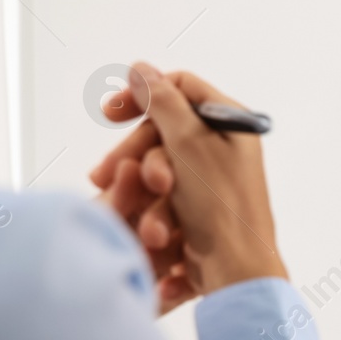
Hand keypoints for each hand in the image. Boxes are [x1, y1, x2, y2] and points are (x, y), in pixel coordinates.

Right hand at [90, 62, 285, 297]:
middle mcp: (225, 148)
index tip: (110, 112)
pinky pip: (163, 198)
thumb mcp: (188, 142)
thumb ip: (163, 102)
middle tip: (104, 174)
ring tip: (129, 208)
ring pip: (158, 168)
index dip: (143, 95)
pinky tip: (143, 227)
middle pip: (163, 132)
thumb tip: (141, 69)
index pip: (180, 90)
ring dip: (140, 188)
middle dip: (132, 154)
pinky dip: (150, 209)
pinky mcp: (200, 210)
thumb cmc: (219, 206)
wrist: (235, 270)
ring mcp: (213, 180)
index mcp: (231, 123)